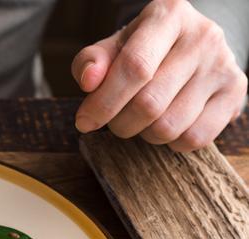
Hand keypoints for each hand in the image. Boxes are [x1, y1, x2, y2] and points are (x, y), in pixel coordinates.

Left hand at [71, 0, 247, 151]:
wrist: (190, 45)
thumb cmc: (143, 49)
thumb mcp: (114, 47)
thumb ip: (92, 61)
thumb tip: (87, 81)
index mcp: (168, 16)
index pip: (135, 67)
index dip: (104, 102)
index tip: (84, 122)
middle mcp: (202, 37)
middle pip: (149, 103)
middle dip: (120, 123)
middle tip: (115, 120)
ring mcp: (222, 65)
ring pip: (169, 127)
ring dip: (144, 134)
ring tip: (142, 119)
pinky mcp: (235, 91)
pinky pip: (194, 138)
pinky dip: (171, 142)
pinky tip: (167, 123)